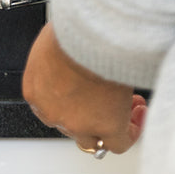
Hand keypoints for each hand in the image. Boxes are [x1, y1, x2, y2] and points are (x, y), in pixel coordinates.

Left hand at [22, 23, 146, 153]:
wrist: (86, 37)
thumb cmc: (70, 31)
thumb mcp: (53, 41)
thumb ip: (59, 54)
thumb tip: (72, 48)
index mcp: (36, 90)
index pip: (52, 105)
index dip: (73, 99)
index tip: (86, 88)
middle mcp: (52, 111)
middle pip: (71, 124)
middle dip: (90, 113)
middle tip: (106, 99)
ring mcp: (78, 123)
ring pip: (94, 137)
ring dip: (110, 122)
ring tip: (127, 104)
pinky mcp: (106, 126)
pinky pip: (119, 142)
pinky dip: (131, 131)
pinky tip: (138, 113)